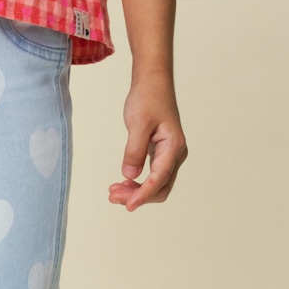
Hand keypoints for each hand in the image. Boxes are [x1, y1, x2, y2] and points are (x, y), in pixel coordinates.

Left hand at [108, 73, 186, 210]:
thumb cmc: (148, 98)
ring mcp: (170, 155)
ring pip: (156, 184)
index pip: (159, 178)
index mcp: (173, 146)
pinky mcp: (161, 154)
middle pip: (160, 187)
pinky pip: (153, 175)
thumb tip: (129, 175)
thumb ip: (134, 150)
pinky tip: (123, 183)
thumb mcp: (137, 122)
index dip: (143, 194)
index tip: (128, 206)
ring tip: (114, 192)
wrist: (153, 83)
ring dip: (137, 191)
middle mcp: (176, 154)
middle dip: (138, 196)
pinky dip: (138, 183)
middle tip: (112, 196)